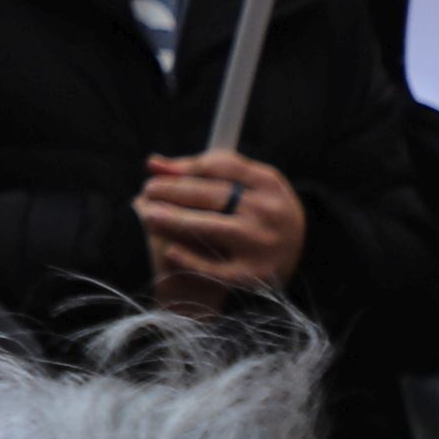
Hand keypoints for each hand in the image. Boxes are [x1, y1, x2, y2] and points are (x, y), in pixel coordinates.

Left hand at [137, 152, 306, 309]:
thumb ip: (203, 171)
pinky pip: (217, 268)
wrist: (289, 258)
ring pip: (212, 227)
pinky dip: (191, 259)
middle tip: (148, 189)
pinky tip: (170, 250)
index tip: (158, 170)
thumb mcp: (243, 186)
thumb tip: (152, 163)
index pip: (222, 166)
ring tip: (148, 214)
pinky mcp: (254, 275)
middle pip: (215, 195)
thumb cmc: (256, 213)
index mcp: (270, 184)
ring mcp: (264, 244)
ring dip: (176, 219)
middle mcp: (271, 213)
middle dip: (175, 191)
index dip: (186, 167)